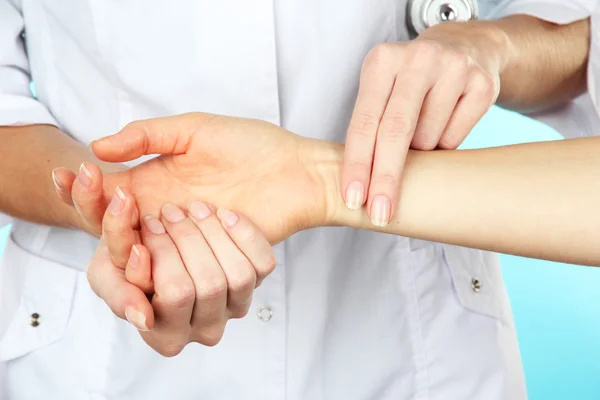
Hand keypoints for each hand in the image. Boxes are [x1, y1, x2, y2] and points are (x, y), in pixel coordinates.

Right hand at [54, 113, 331, 266]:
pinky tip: (199, 225)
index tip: (71, 176)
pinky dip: (186, 253)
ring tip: (159, 208)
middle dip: (106, 217)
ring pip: (146, 258)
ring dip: (145, 237)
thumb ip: (147, 135)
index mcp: (152, 187)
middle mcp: (164, 219)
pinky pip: (188, 269)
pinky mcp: (216, 260)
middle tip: (121, 199)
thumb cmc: (250, 145)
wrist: (297, 168)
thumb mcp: (194, 129)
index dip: (84, 192)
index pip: (104, 200)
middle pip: (116, 234)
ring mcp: (189, 243)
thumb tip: (97, 146)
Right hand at [88, 187, 275, 353]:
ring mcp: (235, 307)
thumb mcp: (106, 272)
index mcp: (167, 337)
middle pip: (210, 285)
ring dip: (214, 233)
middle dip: (187, 238)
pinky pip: (263, 262)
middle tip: (168, 210)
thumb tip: (142, 316)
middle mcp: (205, 329)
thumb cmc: (130, 258)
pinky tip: (223, 214)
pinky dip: (245, 234)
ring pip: (238, 275)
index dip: (163, 253)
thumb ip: (116, 293)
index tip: (147, 222)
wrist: (159, 236)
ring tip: (192, 208)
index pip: (175, 296)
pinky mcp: (258, 283)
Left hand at [341, 22, 508, 225]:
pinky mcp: (483, 84)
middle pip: (397, 131)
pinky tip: (444, 124)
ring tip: (421, 133)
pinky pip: (456, 137)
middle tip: (380, 214)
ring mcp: (454, 68)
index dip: (357, 164)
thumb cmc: (409, 82)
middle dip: (386, 178)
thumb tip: (362, 186)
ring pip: (429, 138)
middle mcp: (417, 59)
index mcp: (381, 61)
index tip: (353, 198)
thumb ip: (370, 127)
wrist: (465, 47)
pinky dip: (445, 145)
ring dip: (420, 154)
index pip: (364, 122)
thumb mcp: (381, 90)